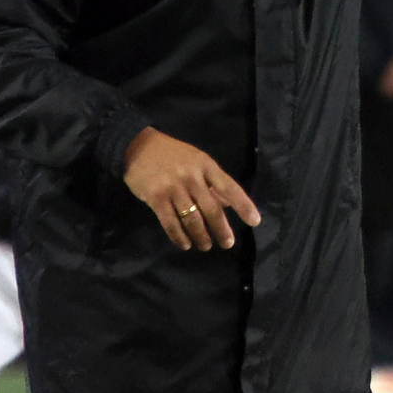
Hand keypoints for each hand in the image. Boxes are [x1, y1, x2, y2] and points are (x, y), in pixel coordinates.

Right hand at [122, 127, 260, 251]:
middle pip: (211, 208)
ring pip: (192, 219)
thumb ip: (212, 181)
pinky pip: (171, 223)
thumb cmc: (171, 154)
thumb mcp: (196, 160)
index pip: (229, 187)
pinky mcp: (156, 198)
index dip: (243, 205)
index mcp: (205, 165)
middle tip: (227, 243)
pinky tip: (185, 244)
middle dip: (221, 229)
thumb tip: (229, 203)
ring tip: (206, 246)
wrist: (137, 147)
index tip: (255, 221)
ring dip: (201, 236)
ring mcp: (173, 188)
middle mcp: (191, 177)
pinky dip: (179, 236)